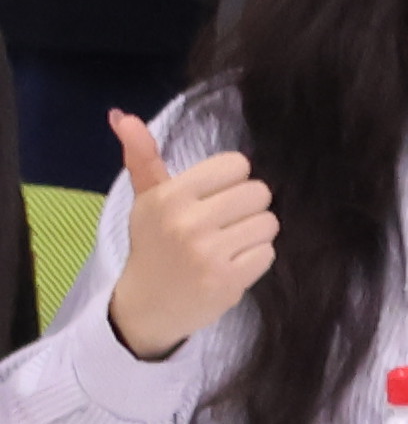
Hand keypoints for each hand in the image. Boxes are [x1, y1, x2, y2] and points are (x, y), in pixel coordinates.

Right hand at [100, 106, 274, 362]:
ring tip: (224, 247)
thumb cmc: (153, 245)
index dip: (231, 182)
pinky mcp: (226, 281)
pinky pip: (268, 252)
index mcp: (169, 196)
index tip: (210, 200)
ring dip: (253, 235)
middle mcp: (187, 223)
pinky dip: (254, 260)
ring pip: (269, 222)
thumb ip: (143, 157)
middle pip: (259, 192)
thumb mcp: (146, 200)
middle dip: (245, 208)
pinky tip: (228, 267)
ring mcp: (207, 254)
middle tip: (219, 227)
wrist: (145, 308)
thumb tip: (122, 115)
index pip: (238, 165)